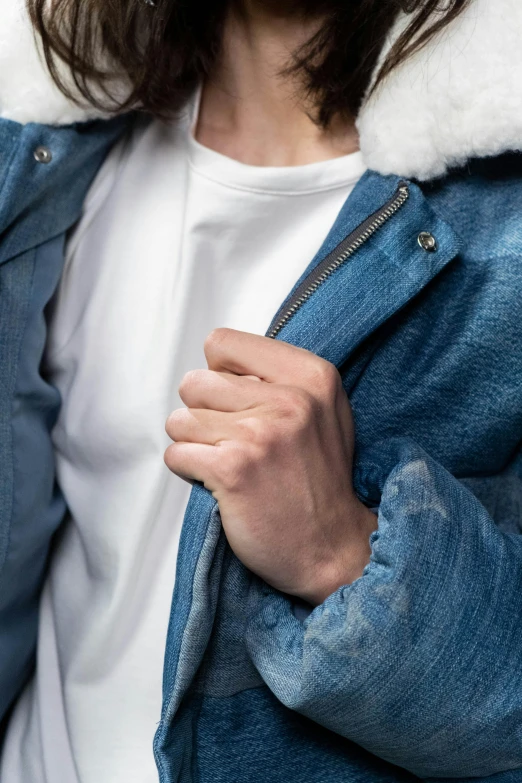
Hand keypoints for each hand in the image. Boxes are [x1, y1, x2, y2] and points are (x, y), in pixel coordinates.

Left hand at [164, 328, 376, 605]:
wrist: (331, 547)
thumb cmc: (318, 480)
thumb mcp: (321, 411)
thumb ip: (277, 378)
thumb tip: (216, 361)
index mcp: (311, 375)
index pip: (222, 342)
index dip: (219, 375)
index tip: (238, 402)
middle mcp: (290, 399)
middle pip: (195, 381)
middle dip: (203, 413)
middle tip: (233, 441)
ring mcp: (261, 434)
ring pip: (180, 419)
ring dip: (194, 444)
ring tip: (228, 462)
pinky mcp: (233, 469)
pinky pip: (176, 453)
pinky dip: (189, 470)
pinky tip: (221, 484)